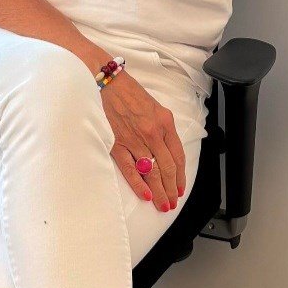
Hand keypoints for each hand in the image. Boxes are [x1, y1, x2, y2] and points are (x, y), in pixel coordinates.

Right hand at [98, 70, 185, 209]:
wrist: (107, 82)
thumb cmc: (129, 93)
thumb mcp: (154, 107)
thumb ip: (161, 128)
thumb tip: (164, 151)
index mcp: (165, 122)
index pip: (178, 155)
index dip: (180, 175)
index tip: (180, 188)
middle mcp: (153, 132)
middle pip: (167, 167)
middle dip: (171, 188)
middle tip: (172, 202)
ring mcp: (135, 139)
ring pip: (152, 172)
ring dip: (159, 191)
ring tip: (162, 205)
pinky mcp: (117, 143)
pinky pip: (131, 169)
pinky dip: (139, 184)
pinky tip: (146, 195)